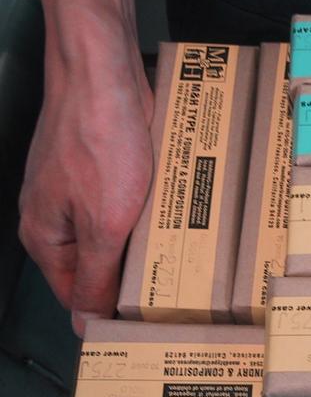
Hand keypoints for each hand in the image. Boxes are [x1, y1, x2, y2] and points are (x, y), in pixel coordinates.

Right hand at [19, 0, 152, 335]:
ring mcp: (77, 188)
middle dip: (131, 273)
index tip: (147, 319)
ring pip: (113, 231)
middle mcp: (55, 215)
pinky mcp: (101, 165)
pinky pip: (124, 201)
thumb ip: (95, 276)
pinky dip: (147, 211)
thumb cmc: (99, 142)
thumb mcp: (104, 224)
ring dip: (142, 241)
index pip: (76, 294)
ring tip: (180, 251)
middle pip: (96, 263)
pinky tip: (173, 214)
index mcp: (45, 236)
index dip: (109, 309)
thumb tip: (84, 324)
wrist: (104, 72)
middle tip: (174, 286)